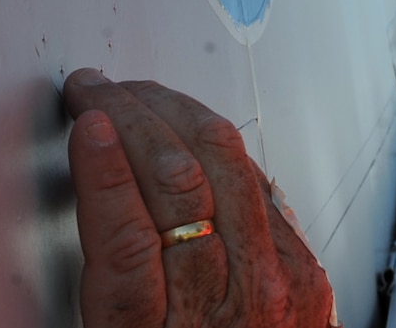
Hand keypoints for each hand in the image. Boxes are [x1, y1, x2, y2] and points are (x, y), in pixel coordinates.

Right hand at [64, 69, 336, 327]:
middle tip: (97, 89)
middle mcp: (229, 308)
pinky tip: (197, 133)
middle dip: (133, 116)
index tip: (83, 120)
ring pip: (229, 168)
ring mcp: (280, 287)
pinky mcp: (311, 279)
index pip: (126, 236)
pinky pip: (265, 192)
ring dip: (177, 115)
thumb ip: (114, 288)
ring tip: (141, 94)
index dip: (102, 164)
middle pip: (180, 184)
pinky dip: (225, 154)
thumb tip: (102, 194)